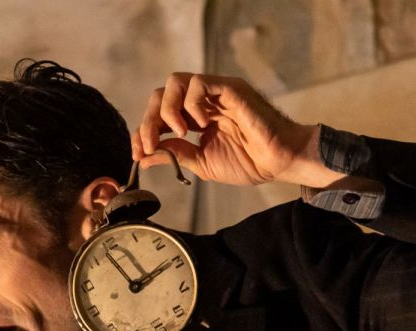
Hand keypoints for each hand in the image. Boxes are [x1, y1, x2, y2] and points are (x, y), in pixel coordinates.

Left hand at [132, 73, 341, 187]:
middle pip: (160, 95)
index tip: (138, 153)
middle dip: (148, 121)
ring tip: (179, 133)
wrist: (277, 163)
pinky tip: (200, 125)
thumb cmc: (247, 162)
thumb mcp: (201, 163)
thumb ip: (174, 155)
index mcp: (193, 118)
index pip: (158, 114)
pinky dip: (191, 104)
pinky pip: (198, 83)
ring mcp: (216, 93)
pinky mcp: (230, 89)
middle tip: (150, 145)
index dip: (143, 131)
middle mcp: (202, 101)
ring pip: (175, 82)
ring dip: (167, 110)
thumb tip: (143, 157)